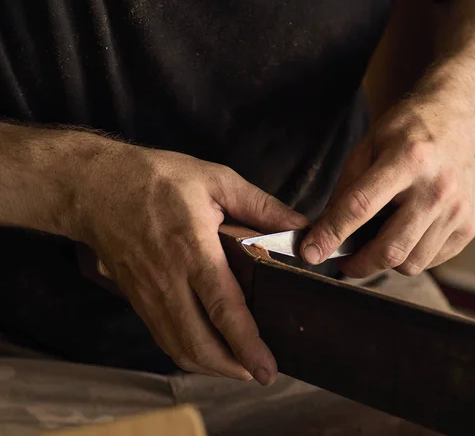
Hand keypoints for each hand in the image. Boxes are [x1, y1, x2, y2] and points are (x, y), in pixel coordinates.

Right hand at [75, 143, 307, 383]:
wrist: (96, 188)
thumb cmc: (158, 179)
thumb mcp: (216, 179)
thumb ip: (261, 206)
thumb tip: (300, 226)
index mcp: (192, 249)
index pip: (222, 308)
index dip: (246, 344)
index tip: (267, 369)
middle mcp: (168, 281)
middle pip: (199, 343)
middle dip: (233, 368)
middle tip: (261, 373)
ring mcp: (149, 295)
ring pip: (180, 348)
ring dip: (212, 366)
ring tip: (241, 367)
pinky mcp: (138, 300)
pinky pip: (164, 339)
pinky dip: (189, 354)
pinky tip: (209, 351)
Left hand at [300, 96, 474, 277]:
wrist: (461, 120)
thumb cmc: (409, 132)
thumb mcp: (368, 146)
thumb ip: (346, 189)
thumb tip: (324, 231)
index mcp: (407, 159)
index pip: (360, 207)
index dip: (330, 234)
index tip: (311, 253)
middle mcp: (437, 188)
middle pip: (391, 248)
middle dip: (359, 264)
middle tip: (344, 261)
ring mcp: (459, 209)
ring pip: (412, 262)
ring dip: (386, 260)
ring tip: (379, 238)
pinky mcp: (471, 225)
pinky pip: (432, 260)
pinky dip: (412, 255)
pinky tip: (407, 231)